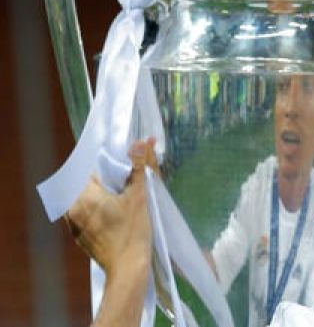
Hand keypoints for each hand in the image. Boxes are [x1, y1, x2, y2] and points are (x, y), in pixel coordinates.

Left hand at [65, 139, 155, 275]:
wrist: (128, 270)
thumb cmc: (134, 233)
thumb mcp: (140, 196)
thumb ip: (140, 166)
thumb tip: (144, 140)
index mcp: (83, 196)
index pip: (89, 168)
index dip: (106, 163)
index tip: (122, 165)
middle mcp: (72, 208)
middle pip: (85, 182)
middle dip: (104, 178)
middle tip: (124, 179)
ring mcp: (73, 223)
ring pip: (84, 198)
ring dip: (99, 193)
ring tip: (120, 195)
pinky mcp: (79, 235)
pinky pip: (84, 213)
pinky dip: (97, 208)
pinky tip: (114, 213)